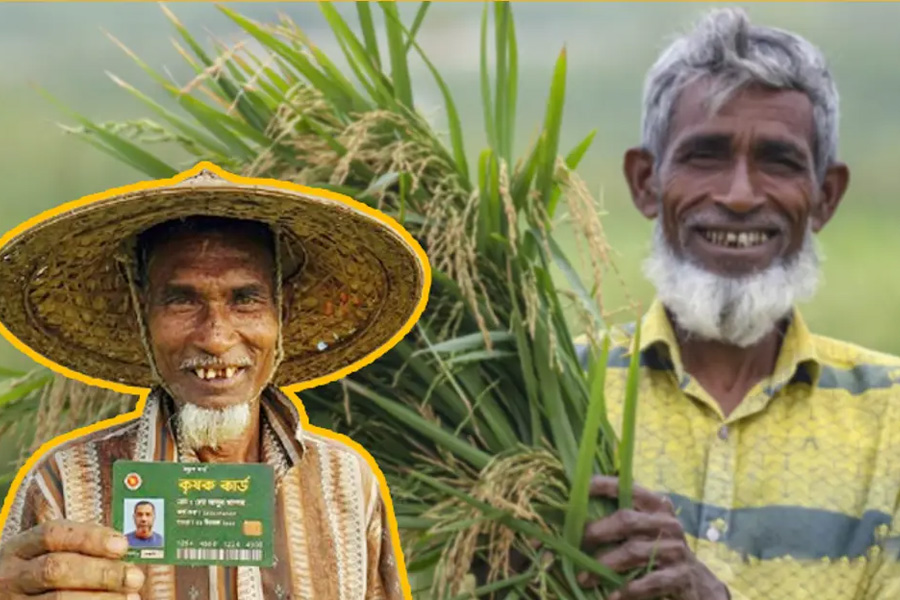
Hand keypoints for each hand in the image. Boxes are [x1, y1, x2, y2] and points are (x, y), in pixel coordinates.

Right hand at [0, 519, 144, 598]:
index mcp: (20, 549)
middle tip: (134, 577)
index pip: (53, 535)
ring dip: (100, 598)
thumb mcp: (42, 555)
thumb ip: (78, 550)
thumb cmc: (33, 574)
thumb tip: (123, 552)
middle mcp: (12, 576)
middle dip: (100, 573)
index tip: (122, 545)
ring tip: (129, 597)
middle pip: (56, 569)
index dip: (90, 538)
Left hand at [577, 476, 728, 599]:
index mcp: (657, 506)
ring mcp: (676, 549)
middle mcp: (667, 523)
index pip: (628, 488)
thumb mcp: (646, 530)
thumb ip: (622, 520)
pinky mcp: (681, 575)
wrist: (698, 584)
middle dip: (598, 531)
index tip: (578, 488)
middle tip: (577, 544)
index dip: (603, 486)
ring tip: (583, 578)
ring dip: (605, 565)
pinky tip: (612, 596)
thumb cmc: (661, 551)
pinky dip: (628, 589)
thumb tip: (576, 518)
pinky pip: (650, 581)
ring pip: (633, 551)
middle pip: (627, 520)